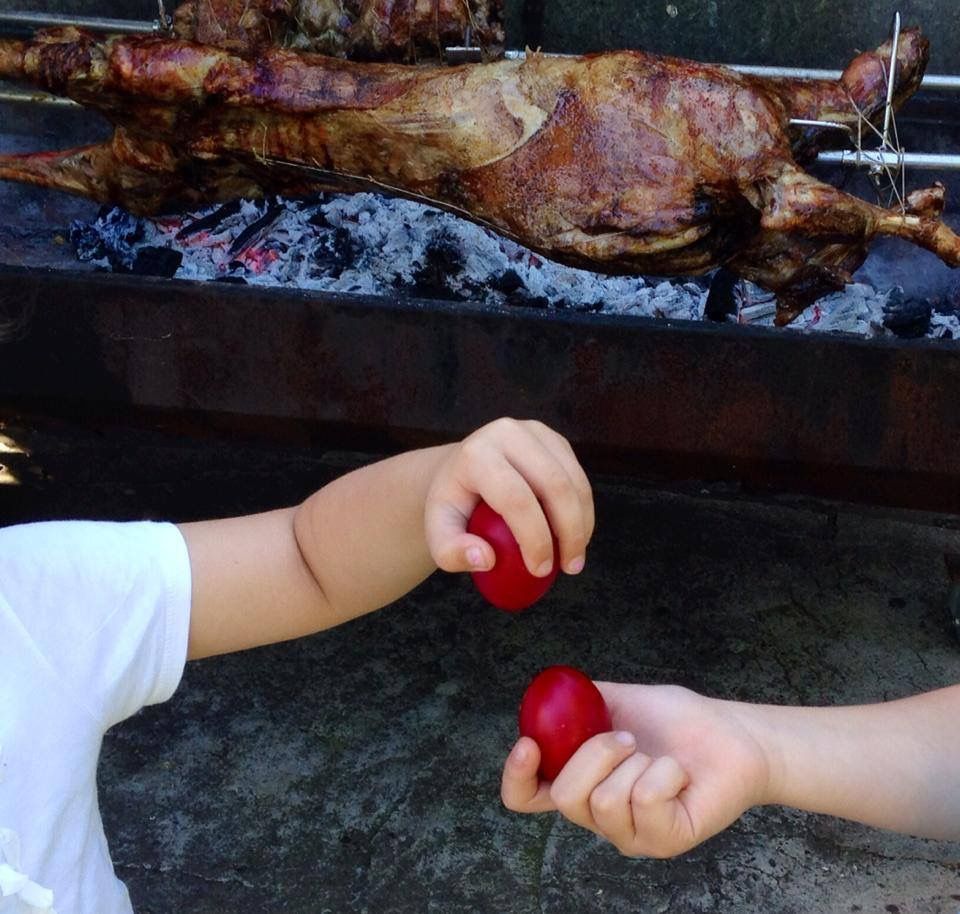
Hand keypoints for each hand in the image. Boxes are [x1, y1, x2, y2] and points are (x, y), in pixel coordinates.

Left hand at [424, 418, 593, 577]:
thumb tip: (486, 559)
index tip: (540, 570)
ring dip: (582, 523)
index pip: (515, 498)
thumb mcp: (438, 533)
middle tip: (570, 568)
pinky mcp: (554, 440)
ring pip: (573, 480)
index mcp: (476, 454)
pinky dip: (584, 511)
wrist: (458, 470)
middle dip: (569, 531)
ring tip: (575, 557)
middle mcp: (507, 433)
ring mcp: (534, 432)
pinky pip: (579, 477)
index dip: (534, 538)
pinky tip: (576, 536)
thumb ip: (452, 553)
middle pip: (554, 484)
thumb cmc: (452, 506)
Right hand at [500, 683, 769, 857]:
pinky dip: (665, 772)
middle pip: (566, 797)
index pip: (527, 797)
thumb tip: (547, 694)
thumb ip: (581, 701)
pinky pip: (647, 801)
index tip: (529, 745)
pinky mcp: (665, 841)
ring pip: (605, 801)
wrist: (731, 734)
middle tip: (629, 738)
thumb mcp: (619, 700)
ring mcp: (631, 834)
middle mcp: (599, 815)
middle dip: (596, 753)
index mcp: (580, 782)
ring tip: (658, 756)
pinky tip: (679, 773)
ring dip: (635, 762)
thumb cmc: (677, 721)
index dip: (517, 778)